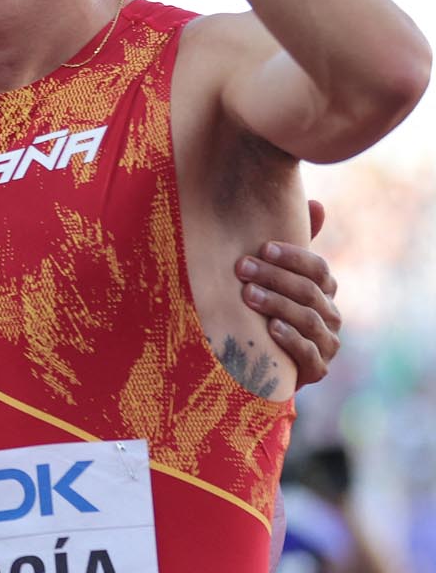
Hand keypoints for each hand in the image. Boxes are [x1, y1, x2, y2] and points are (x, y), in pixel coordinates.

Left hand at [238, 200, 341, 386]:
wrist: (255, 361)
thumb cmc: (261, 308)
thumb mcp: (270, 275)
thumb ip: (288, 244)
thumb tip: (316, 202)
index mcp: (323, 290)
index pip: (318, 268)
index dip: (293, 257)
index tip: (263, 247)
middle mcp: (330, 315)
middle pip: (310, 292)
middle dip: (275, 277)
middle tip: (242, 268)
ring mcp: (326, 343)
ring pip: (309, 320)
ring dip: (278, 304)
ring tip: (249, 295)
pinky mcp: (317, 370)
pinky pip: (310, 354)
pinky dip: (291, 339)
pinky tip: (270, 328)